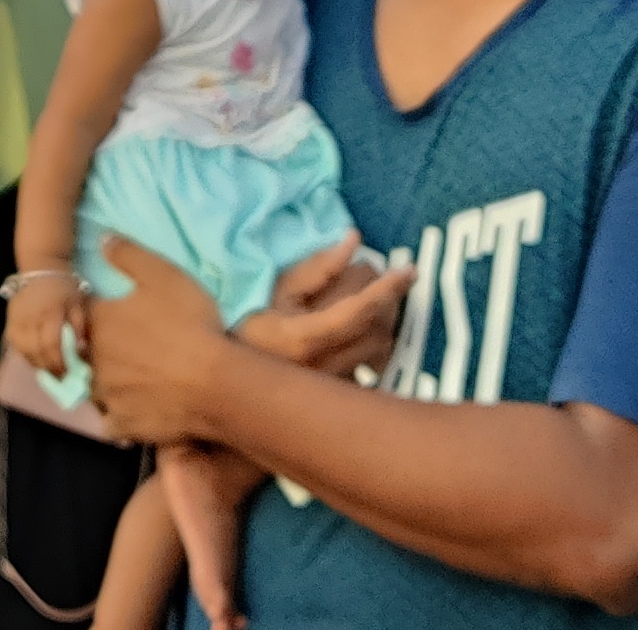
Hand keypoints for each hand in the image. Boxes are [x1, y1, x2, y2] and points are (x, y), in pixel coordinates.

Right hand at [8, 270, 76, 378]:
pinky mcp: (10, 319)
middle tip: (59, 377)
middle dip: (48, 367)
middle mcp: (31, 316)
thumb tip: (80, 351)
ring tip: (48, 370)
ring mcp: (17, 318)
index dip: (58, 362)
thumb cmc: (63, 287)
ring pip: (23, 350)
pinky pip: (15, 344)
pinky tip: (35, 358)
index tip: (67, 372)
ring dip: (36, 364)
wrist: (41, 266)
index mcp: (50, 311)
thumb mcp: (78, 304)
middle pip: (36, 350)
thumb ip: (80, 327)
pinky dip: (25, 355)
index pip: (51, 344)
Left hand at [83, 234, 234, 443]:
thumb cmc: (189, 323)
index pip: (82, 312)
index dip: (97, 310)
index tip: (114, 312)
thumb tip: (101, 239)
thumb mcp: (163, 275)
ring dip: (105, 382)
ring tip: (132, 378)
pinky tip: (136, 409)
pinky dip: (119, 415)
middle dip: (97, 347)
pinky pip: (111, 421)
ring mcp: (106, 395)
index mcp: (99, 322)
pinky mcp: (123, 424)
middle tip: (128, 346)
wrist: (216, 383)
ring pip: (95, 387)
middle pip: (84, 351)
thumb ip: (128, 255)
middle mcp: (93, 359)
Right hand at [235, 233, 403, 377]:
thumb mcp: (274, 288)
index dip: (387, 289)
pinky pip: (370, 367)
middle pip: (377, 330)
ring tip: (377, 302)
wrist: (228, 379)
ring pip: (379, 352)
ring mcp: (330, 386)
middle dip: (388, 302)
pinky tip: (363, 332)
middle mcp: (322, 367)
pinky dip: (375, 345)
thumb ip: (316, 267)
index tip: (409, 270)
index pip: (359, 311)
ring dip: (385, 323)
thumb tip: (354, 241)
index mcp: (305, 338)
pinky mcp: (335, 395)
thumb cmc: (245, 325)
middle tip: (386, 280)